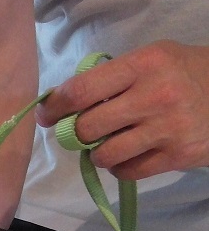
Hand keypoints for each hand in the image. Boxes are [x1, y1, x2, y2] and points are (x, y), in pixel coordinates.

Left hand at [36, 41, 208, 180]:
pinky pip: (127, 171)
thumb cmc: (184, 72)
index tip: (47, 114)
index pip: (82, 91)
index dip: (56, 107)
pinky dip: (119, 167)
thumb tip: (65, 102)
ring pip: (104, 155)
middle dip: (76, 133)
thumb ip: (112, 77)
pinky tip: (128, 154)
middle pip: (87, 128)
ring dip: (97, 153)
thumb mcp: (152, 59)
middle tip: (79, 132)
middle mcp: (154, 96)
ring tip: (107, 143)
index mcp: (143, 65)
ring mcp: (167, 129)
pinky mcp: (176, 156)